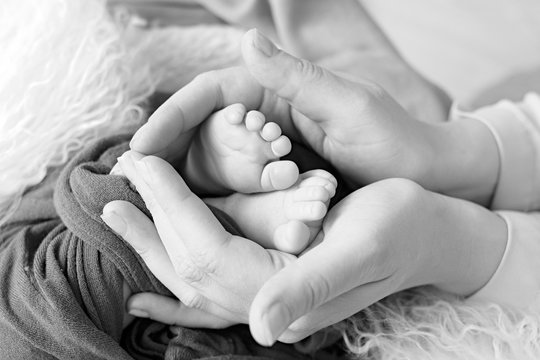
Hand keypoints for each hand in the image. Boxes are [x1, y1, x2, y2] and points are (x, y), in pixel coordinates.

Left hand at [104, 156, 506, 344]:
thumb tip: (258, 327)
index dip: (170, 206)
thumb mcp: (362, 249)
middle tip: (113, 189)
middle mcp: (269, 303)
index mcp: (286, 291)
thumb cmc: (401, 228)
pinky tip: (148, 289)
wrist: (428, 235)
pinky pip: (209, 295)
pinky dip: (174, 289)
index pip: (206, 248)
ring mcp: (268, 298)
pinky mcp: (272, 285)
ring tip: (119, 217)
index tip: (144, 165)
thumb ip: (309, 288)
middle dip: (150, 223)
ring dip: (153, 246)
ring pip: (192, 279)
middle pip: (189, 266)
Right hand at [129, 29, 497, 203]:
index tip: (141, 147)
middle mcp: (268, 119)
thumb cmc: (395, 140)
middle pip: (202, 129)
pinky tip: (195, 215)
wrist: (426, 180)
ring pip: (214, 161)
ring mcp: (271, 153)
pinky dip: (214, 199)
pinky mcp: (278, 183)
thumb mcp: (349, 106)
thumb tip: (244, 39)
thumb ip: (297, 78)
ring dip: (186, 178)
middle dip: (168, 149)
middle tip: (135, 178)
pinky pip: (236, 188)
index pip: (211, 95)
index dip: (172, 117)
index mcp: (278, 90)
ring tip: (155, 200)